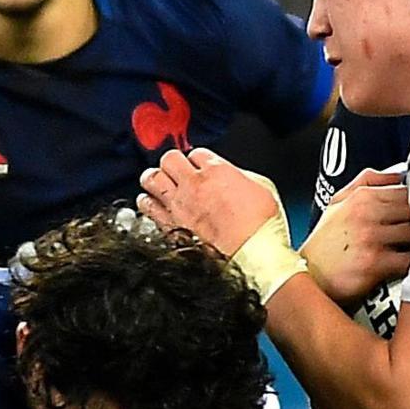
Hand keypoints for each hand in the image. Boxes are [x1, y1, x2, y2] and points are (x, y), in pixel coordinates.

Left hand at [137, 148, 284, 255]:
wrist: (252, 255)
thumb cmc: (261, 226)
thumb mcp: (262, 188)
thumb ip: (240, 176)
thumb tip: (232, 175)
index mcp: (217, 171)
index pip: (196, 153)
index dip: (199, 160)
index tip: (201, 168)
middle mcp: (193, 184)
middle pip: (169, 159)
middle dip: (173, 164)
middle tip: (177, 172)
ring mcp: (178, 205)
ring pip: (151, 179)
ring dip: (155, 180)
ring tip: (160, 185)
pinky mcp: (169, 226)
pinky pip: (146, 208)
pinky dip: (148, 204)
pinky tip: (153, 206)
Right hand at [302, 169, 409, 303]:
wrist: (308, 277)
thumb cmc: (325, 244)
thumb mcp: (337, 204)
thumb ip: (367, 183)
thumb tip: (400, 173)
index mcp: (362, 197)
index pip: (408, 191)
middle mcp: (366, 213)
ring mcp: (370, 238)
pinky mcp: (374, 263)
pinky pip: (409, 260)